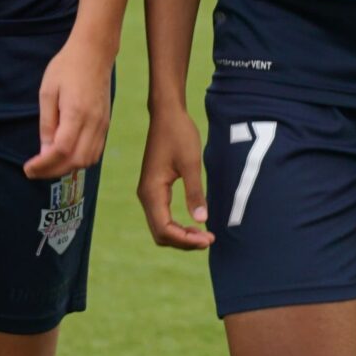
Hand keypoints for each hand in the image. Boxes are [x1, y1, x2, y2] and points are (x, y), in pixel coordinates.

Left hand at [26, 33, 113, 179]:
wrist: (94, 52)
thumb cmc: (66, 68)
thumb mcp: (48, 92)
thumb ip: (47, 124)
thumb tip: (45, 151)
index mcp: (76, 113)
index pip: (61, 150)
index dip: (43, 165)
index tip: (28, 168)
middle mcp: (93, 122)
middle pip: (76, 160)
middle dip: (53, 171)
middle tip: (35, 170)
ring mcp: (103, 123)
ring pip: (89, 160)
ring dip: (68, 167)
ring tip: (49, 165)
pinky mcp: (106, 122)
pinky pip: (96, 151)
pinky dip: (80, 160)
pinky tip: (65, 156)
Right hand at [136, 103, 212, 249]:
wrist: (167, 114)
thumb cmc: (179, 134)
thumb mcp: (192, 163)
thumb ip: (195, 192)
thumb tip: (201, 220)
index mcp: (152, 191)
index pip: (164, 229)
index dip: (185, 240)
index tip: (208, 239)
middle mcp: (146, 196)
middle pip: (160, 233)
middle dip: (183, 241)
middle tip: (209, 239)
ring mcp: (148, 193)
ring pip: (160, 226)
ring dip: (180, 235)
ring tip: (204, 235)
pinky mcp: (154, 188)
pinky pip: (162, 216)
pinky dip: (177, 225)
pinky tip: (194, 223)